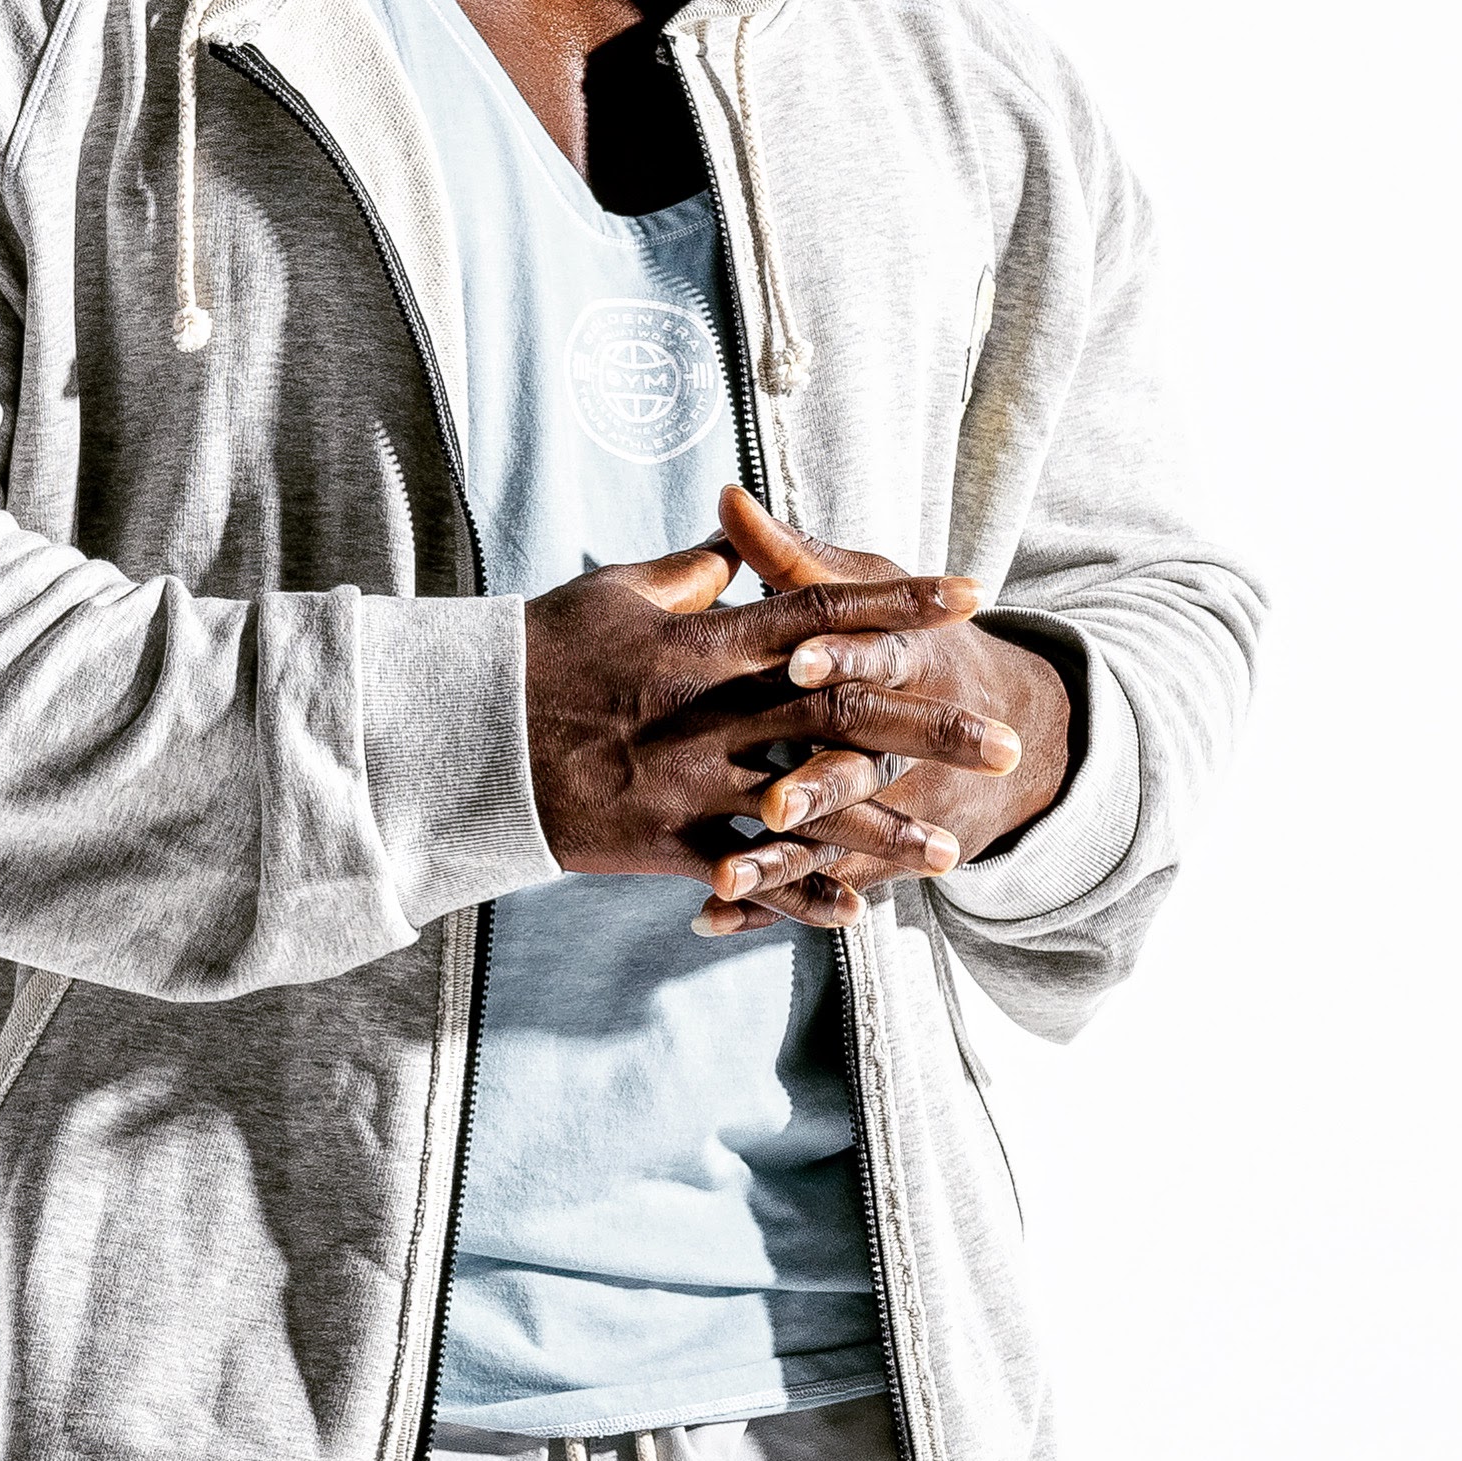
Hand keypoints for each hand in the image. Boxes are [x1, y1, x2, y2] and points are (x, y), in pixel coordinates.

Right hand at [523, 531, 992, 895]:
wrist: (456, 732)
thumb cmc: (537, 651)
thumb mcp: (613, 595)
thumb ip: (691, 579)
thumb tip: (741, 547)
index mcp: (704, 642)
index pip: (821, 610)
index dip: (897, 601)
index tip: (966, 593)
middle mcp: (709, 712)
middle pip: (841, 711)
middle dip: (929, 726)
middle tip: (1005, 742)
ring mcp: (687, 782)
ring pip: (807, 806)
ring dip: (885, 832)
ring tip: (954, 849)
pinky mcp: (658, 842)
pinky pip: (741, 872)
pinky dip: (796, 894)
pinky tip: (855, 913)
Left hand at [692, 488, 1070, 937]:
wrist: (1015, 731)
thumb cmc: (908, 644)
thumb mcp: (868, 591)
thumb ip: (795, 559)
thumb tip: (727, 495)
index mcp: (910, 660)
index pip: (880, 656)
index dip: (842, 657)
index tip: (799, 660)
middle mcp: (906, 737)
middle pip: (864, 761)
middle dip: (821, 783)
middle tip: (772, 802)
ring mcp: (896, 802)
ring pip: (841, 837)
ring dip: (786, 862)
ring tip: (725, 877)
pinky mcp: (878, 853)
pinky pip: (824, 883)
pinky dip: (772, 903)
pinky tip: (710, 917)